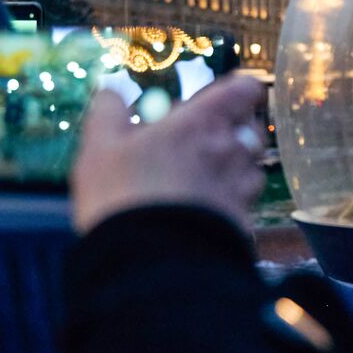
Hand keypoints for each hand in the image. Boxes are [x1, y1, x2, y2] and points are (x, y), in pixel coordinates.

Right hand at [71, 75, 266, 234]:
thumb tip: (110, 91)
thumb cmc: (124, 197)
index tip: (223, 97)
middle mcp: (231, 150)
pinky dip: (232, 200)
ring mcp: (241, 187)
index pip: (244, 90)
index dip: (240, 90)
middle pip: (252, 128)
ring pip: (252, 166)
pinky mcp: (243, 220)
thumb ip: (108, 113)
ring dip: (235, 166)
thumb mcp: (100, 149)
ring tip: (203, 177)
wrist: (150, 262)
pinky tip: (206, 208)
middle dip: (235, 129)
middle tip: (204, 139)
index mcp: (201, 123)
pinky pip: (245, 202)